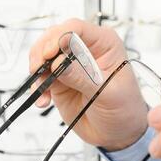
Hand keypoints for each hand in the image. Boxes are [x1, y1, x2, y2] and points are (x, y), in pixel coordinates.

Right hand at [27, 19, 148, 151]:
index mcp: (104, 43)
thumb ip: (83, 78)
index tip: (49, 54)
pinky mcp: (59, 79)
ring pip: (43, 54)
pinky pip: (41, 76)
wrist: (118, 132)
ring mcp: (70, 64)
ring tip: (41, 89)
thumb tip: (59, 63)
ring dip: (37, 70)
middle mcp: (85, 49)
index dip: (59, 37)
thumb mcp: (107, 94)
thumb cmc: (124, 109)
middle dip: (42, 52)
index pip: (76, 28)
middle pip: (54, 37)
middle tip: (38, 69)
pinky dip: (37, 86)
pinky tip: (43, 101)